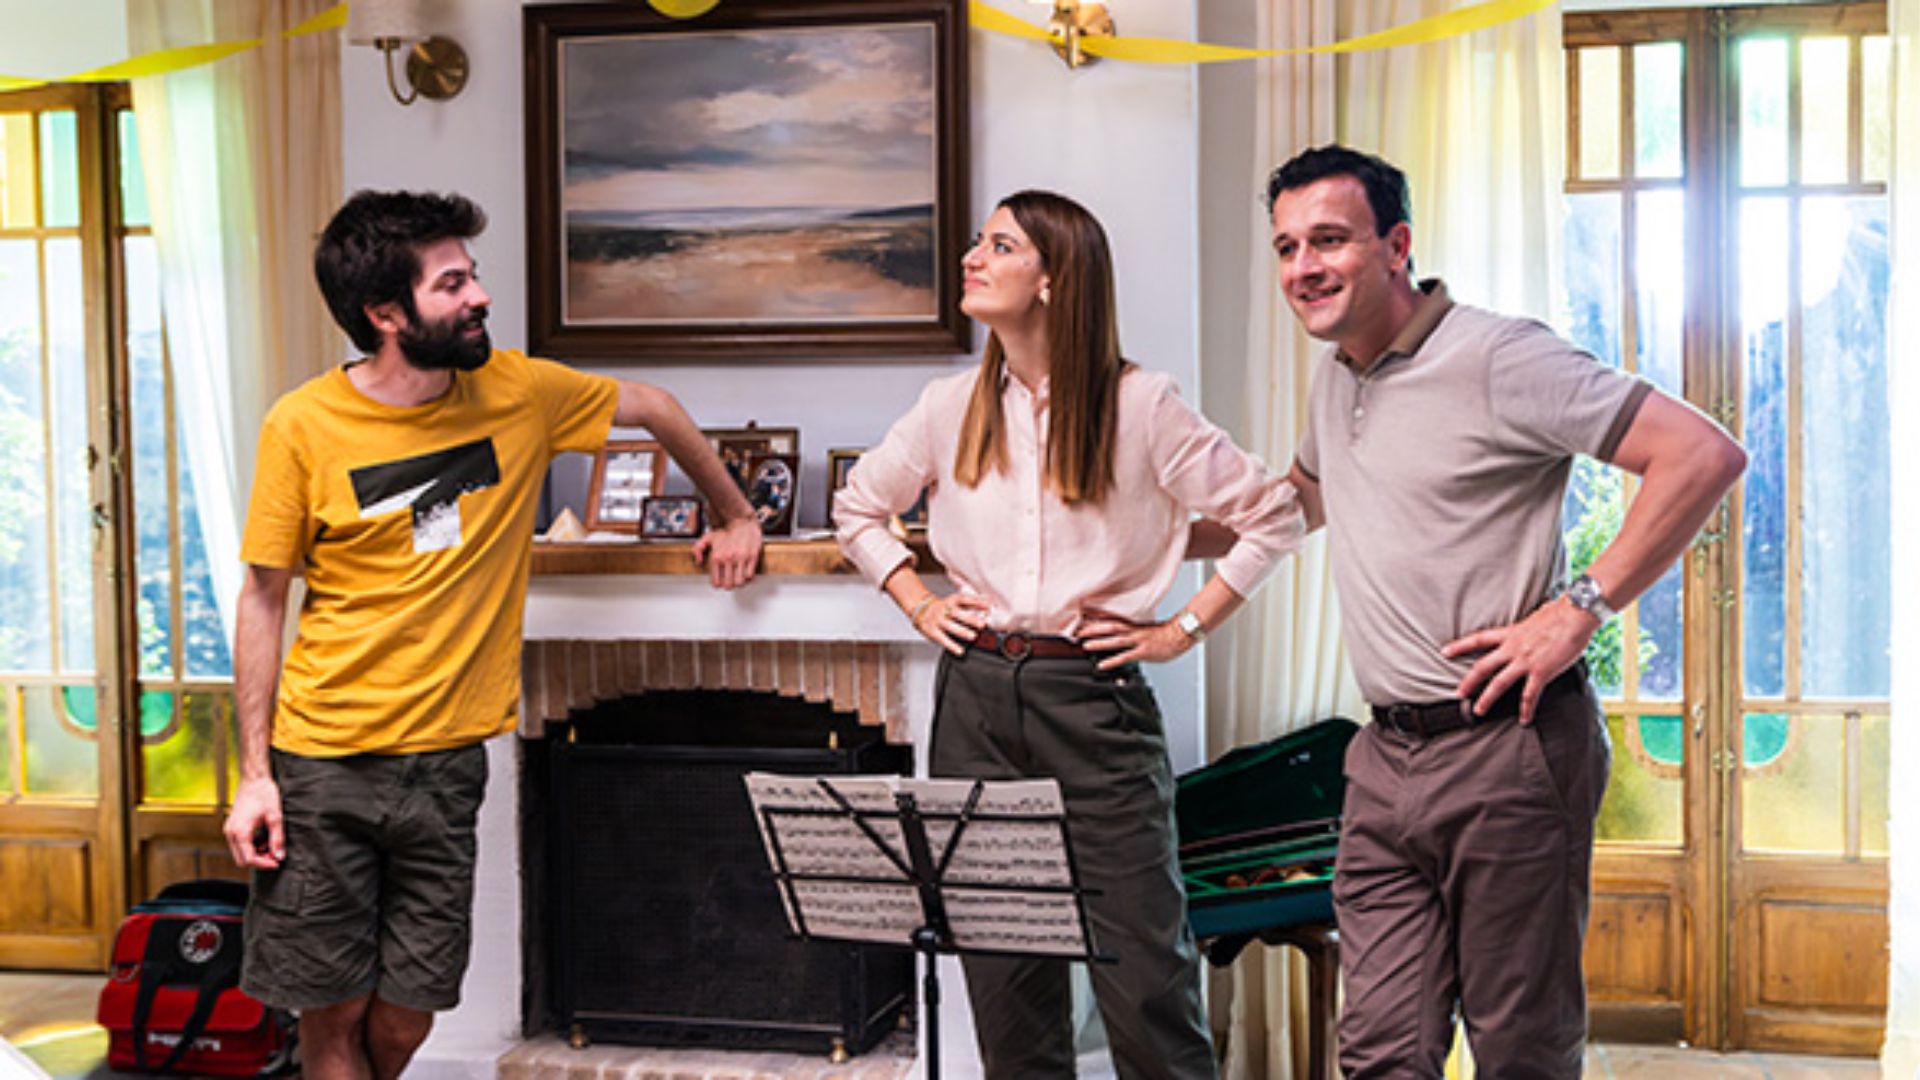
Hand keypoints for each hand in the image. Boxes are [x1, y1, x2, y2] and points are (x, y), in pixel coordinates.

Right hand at [224, 777, 284, 869]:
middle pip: (242, 860)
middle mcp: (230, 833)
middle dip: (259, 861)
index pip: (249, 859)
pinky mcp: (232, 827)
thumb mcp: (275, 817)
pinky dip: (251, 846)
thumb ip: (277, 838)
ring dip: (255, 854)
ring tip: (271, 846)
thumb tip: (279, 855)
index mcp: (240, 832)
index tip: (277, 862)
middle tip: (275, 856)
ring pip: (240, 853)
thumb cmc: (264, 794)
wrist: (253, 779)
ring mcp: (229, 830)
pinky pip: (239, 844)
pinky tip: (264, 839)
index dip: (264, 864)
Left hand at [692, 515, 761, 589]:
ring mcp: (741, 558)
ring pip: (740, 582)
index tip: (720, 583)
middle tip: (730, 583)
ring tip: (738, 580)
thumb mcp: (708, 538)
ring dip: (739, 583)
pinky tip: (745, 574)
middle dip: (729, 586)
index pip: (716, 581)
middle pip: (728, 584)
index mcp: (716, 556)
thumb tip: (698, 562)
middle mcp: (728, 558)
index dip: (718, 584)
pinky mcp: (752, 557)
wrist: (743, 524)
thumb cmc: (727, 533)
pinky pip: (750, 575)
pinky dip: (748, 578)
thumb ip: (698, 548)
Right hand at [911, 593, 987, 654]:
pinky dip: (951, 646)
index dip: (975, 601)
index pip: (963, 599)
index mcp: (951, 601)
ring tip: (973, 636)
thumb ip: (970, 603)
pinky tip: (960, 651)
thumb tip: (988, 602)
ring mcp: (937, 620)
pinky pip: (942, 639)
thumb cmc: (942, 607)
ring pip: (950, 626)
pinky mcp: (932, 631)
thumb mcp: (954, 601)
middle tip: (982, 624)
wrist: (921, 609)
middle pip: (957, 613)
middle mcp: (943, 609)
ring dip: (962, 631)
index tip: (987, 606)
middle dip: (970, 618)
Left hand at [1077, 608, 1194, 669]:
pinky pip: (1125, 656)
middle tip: (1077, 632)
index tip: (1082, 621)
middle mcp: (1133, 631)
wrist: (1181, 634)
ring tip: (1085, 645)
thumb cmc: (1165, 634)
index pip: (1110, 621)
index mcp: (1133, 625)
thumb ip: (1133, 634)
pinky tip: (1102, 665)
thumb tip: (1123, 637)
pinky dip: (1112, 660)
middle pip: (1109, 627)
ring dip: (1099, 642)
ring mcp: (1138, 640)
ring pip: (1115, 639)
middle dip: (1092, 629)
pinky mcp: (1143, 651)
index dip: (1095, 620)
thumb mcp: (1146, 631)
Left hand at [1441, 598, 1597, 724]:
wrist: (1575, 615)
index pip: (1478, 639)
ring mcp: (1525, 661)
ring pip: (1499, 683)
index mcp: (1510, 634)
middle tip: (1459, 694)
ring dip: (1487, 699)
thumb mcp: (1534, 617)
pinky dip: (1526, 709)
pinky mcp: (1541, 672)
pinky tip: (1525, 720)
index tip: (1445, 651)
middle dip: (1468, 681)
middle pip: (1482, 666)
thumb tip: (1530, 623)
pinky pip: (1530, 695)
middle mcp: (1513, 648)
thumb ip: (1527, 626)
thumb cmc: (1560, 613)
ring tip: (1479, 711)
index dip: (1460, 646)